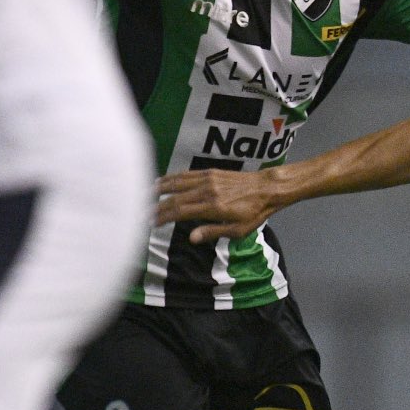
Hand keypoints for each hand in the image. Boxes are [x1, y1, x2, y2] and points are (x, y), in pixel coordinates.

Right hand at [157, 169, 281, 244]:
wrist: (268, 188)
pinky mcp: (211, 172)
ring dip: (160, 188)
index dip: (163, 217)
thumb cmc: (254, 213)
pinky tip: (164, 181)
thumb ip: (212, 232)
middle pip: (175, 198)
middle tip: (142, 212)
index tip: (151, 223)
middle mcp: (207, 191)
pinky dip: (173, 178)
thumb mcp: (237, 231)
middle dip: (157, 206)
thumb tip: (191, 238)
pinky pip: (187, 175)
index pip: (181, 212)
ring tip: (145, 194)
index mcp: (213, 207)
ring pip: (178, 182)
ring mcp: (208, 179)